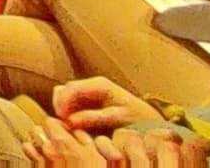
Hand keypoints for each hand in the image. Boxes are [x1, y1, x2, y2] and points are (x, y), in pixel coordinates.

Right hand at [52, 82, 166, 133]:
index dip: (62, 104)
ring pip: (63, 96)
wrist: (149, 118)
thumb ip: (94, 117)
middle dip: (60, 107)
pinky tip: (74, 124)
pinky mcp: (86, 100)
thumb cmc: (137, 117)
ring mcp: (87, 92)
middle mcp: (90, 84)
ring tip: (70, 126)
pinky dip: (67, 113)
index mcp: (99, 84)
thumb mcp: (118, 117)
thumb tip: (70, 121)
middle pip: (63, 90)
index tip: (62, 120)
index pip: (70, 88)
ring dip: (63, 111)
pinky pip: (69, 104)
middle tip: (65, 125)